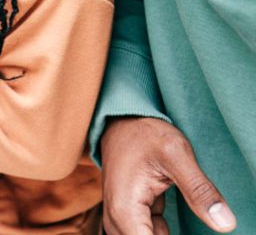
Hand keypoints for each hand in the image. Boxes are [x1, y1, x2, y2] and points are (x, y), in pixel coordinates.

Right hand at [101, 116, 235, 233]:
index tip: (182, 221)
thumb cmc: (144, 133)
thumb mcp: (176, 154)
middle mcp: (116, 218)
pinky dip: (160, 233)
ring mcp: (120, 218)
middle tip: (184, 205)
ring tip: (167, 206)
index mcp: (125, 209)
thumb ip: (200, 190)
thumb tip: (226, 224)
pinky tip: (165, 215)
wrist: (122, 119)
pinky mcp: (129, 216)